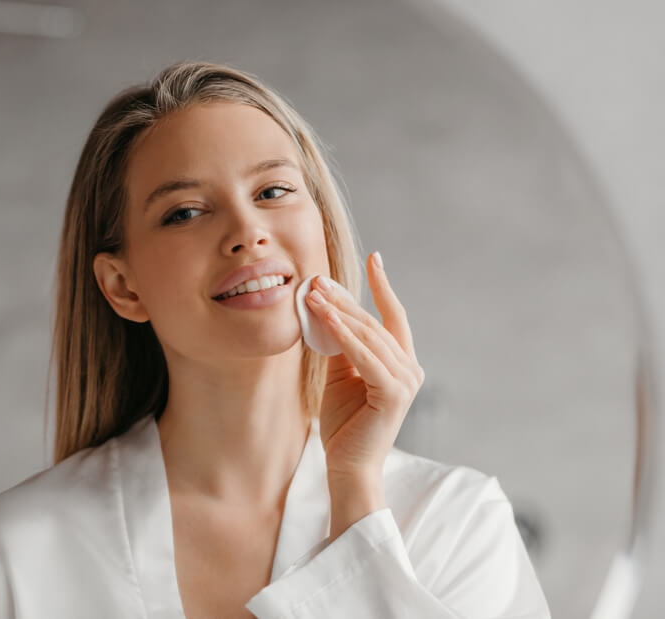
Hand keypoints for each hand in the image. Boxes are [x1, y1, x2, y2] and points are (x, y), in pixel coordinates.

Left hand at [305, 252, 424, 482]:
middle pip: (375, 322)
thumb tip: (325, 310)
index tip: (374, 258)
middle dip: (346, 298)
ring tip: (313, 294)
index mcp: (401, 363)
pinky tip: (324, 318)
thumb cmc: (345, 424)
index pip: (393, 317)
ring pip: (369, 335)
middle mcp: (410, 369)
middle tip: (318, 279)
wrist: (348, 465)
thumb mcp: (340, 376)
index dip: (383, 286)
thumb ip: (340, 345)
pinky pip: (363, 355)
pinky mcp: (393, 393)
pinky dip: (343, 334)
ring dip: (339, 312)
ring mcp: (405, 381)